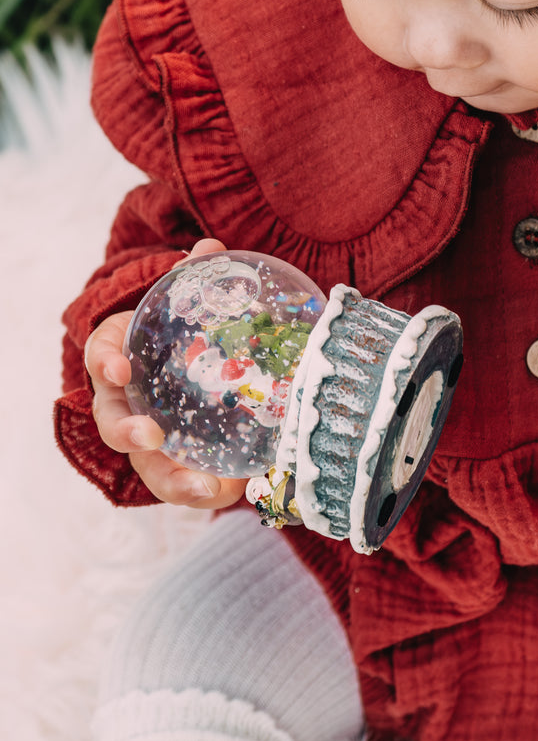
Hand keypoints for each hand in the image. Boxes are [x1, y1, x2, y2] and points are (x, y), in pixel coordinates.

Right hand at [84, 238, 247, 508]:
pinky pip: (184, 480)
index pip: (101, 355)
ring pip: (148, 465)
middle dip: (128, 432)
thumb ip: (194, 277)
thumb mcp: (184, 302)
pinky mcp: (176, 461)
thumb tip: (211, 246)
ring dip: (172, 479)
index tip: (119, 365)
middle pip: (113, 423)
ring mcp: (148, 436)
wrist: (185, 360)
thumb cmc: (179, 328)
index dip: (105, 360)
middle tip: (151, 435)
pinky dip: (206, 490)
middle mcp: (125, 402)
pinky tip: (233, 494)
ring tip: (206, 490)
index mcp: (119, 356)